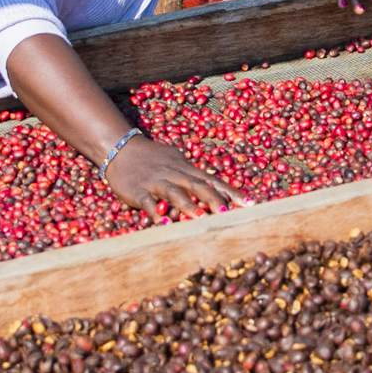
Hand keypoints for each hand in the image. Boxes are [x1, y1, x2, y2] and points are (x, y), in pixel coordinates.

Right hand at [103, 135, 251, 219]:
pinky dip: (156, 213)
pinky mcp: (139, 190)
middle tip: (230, 214)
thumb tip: (217, 185)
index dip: (231, 192)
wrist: (121, 148)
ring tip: (202, 219)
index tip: (250, 205)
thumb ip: (194, 174)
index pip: (214, 180)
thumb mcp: (176, 161)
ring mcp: (157, 182)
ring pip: (175, 193)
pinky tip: (164, 224)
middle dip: (214, 200)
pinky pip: (148, 202)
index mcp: (187, 169)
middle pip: (198, 186)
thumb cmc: (153, 158)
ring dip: (188, 206)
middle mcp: (175, 174)